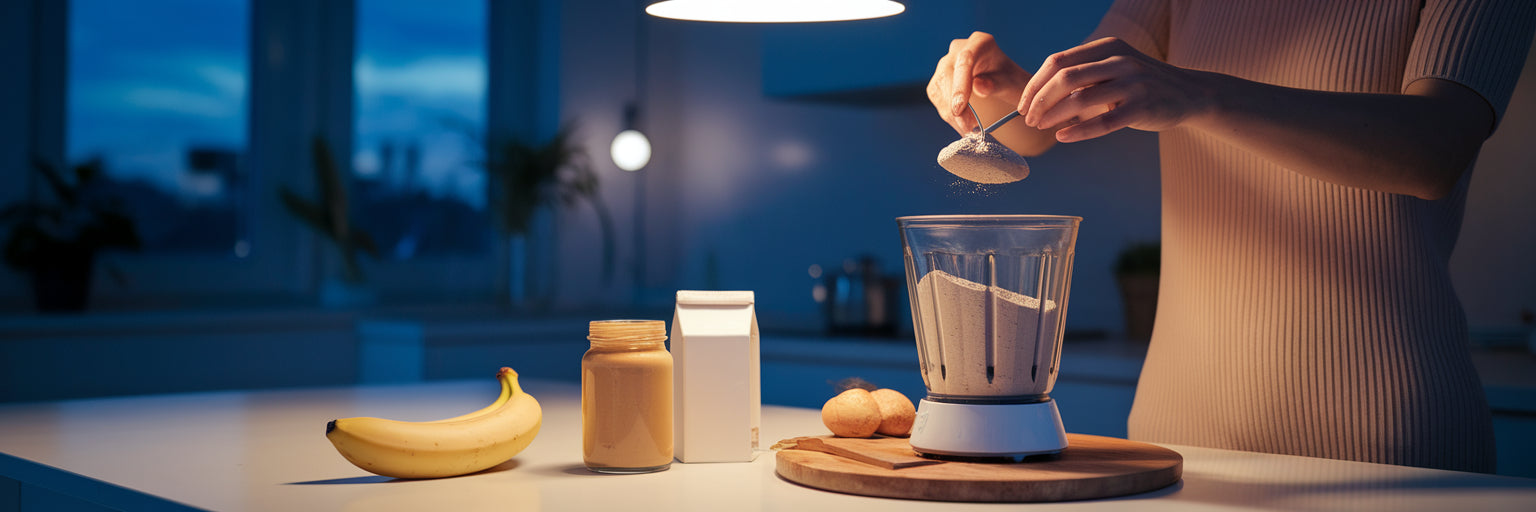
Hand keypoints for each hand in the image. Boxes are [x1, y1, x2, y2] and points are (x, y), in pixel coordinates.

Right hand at [927, 32, 1030, 134]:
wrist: (1005, 83)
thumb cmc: (1011, 81)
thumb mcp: (1012, 84)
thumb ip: (997, 84)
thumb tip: (978, 86)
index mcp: (980, 42)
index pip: (965, 61)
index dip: (960, 85)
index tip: (959, 109)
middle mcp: (959, 48)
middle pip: (948, 76)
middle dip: (955, 106)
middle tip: (968, 129)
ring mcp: (946, 63)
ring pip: (939, 89)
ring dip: (951, 114)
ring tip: (969, 130)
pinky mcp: (939, 79)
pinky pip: (937, 98)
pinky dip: (948, 114)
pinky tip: (961, 124)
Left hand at [1019, 37, 1215, 142]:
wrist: (1188, 93)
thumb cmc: (1141, 84)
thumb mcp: (1113, 68)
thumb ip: (1083, 74)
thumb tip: (1039, 94)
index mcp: (1107, 47)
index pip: (1058, 61)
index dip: (1035, 83)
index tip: (1023, 103)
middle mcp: (1119, 61)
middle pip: (1064, 78)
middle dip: (1039, 100)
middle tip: (1028, 118)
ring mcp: (1132, 83)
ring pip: (1080, 98)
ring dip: (1053, 115)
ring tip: (1040, 127)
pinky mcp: (1142, 107)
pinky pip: (1103, 122)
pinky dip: (1078, 131)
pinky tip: (1062, 137)